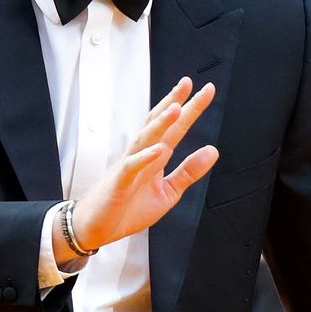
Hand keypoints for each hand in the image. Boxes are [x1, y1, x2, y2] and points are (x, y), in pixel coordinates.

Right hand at [64, 77, 218, 255]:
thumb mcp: (168, 192)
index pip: (175, 127)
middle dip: (173, 103)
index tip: (206, 90)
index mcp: (156, 156)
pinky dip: (145, 158)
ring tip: (176, 108)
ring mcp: (129, 167)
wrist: (97, 228)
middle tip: (187, 83)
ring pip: (144, 139)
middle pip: (158, 124)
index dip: (190, 108)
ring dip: (159, 124)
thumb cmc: (128, 208)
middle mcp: (142, 155)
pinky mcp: (118, 184)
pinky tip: (159, 149)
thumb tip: (213, 150)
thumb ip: (189, 171)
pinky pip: (131, 167)